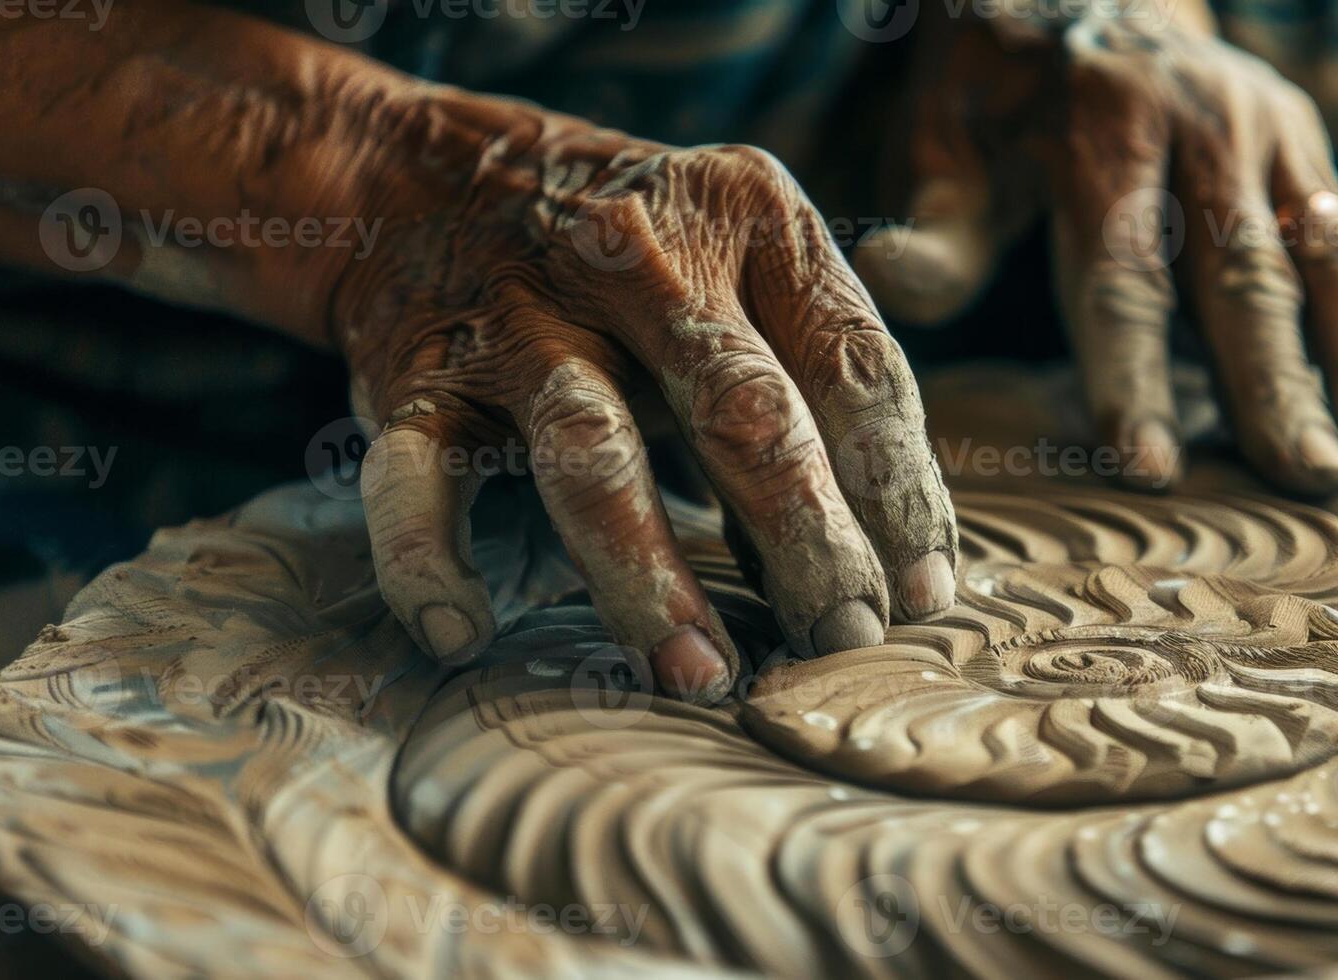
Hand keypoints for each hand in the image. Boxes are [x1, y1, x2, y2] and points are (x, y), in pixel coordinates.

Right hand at [318, 91, 956, 700]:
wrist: (436, 177)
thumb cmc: (640, 260)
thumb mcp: (746, 265)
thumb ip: (816, 380)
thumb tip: (892, 560)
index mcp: (752, 218)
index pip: (854, 365)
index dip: (899, 489)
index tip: (923, 596)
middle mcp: (641, 256)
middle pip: (744, 411)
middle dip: (807, 541)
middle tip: (842, 642)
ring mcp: (524, 314)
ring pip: (594, 454)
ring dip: (650, 576)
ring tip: (700, 671)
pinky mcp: (421, 371)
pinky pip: (414, 475)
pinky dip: (425, 558)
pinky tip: (462, 632)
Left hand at [852, 10, 1337, 493]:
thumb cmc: (1003, 83)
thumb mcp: (949, 131)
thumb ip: (940, 218)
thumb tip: (885, 281)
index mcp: (1104, 135)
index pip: (1121, 277)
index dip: (1132, 376)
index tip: (1149, 469)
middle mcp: (1204, 132)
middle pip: (1245, 276)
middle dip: (1279, 385)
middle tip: (1312, 480)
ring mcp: (1271, 136)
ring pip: (1330, 255)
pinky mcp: (1309, 146)